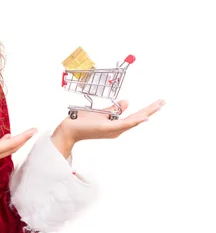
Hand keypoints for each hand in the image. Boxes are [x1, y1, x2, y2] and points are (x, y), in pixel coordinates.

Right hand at [0, 128, 37, 186]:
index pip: (9, 145)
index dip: (22, 137)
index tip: (33, 130)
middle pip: (11, 149)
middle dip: (23, 140)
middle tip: (33, 131)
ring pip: (5, 151)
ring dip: (15, 143)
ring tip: (23, 135)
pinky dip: (5, 144)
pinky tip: (3, 139)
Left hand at [51, 99, 165, 156]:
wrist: (69, 129)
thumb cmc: (82, 122)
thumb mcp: (101, 112)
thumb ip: (114, 108)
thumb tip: (127, 102)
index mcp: (116, 126)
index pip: (135, 117)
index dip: (147, 110)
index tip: (158, 103)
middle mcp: (117, 130)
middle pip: (137, 119)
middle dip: (151, 110)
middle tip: (163, 102)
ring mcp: (113, 130)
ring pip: (133, 121)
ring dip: (146, 113)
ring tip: (158, 106)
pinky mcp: (108, 129)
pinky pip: (124, 124)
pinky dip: (134, 121)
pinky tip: (143, 117)